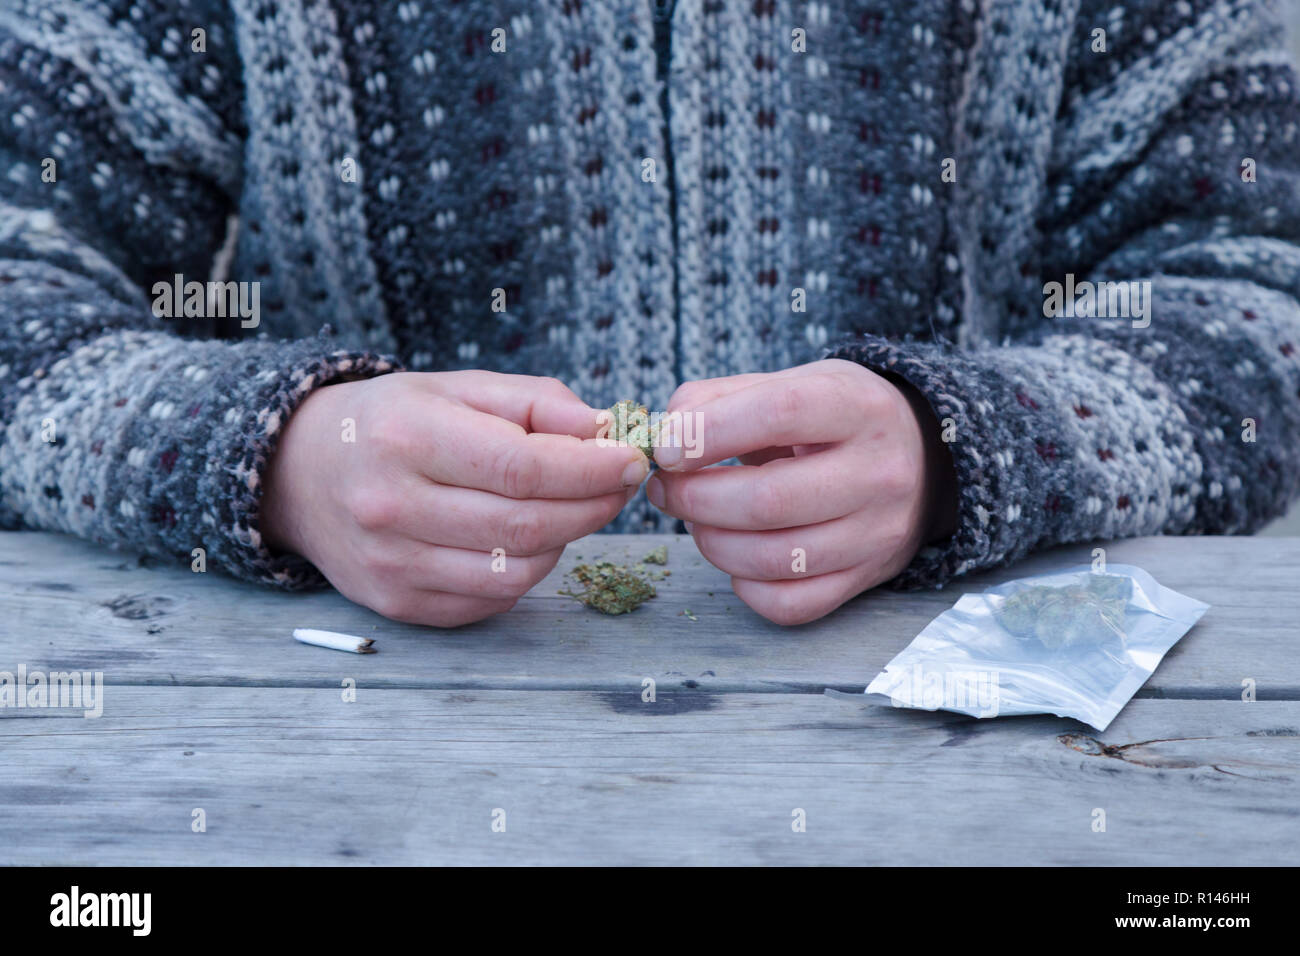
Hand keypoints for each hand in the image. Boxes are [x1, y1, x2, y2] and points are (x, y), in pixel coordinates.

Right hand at [261, 371, 648, 626]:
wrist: (300, 473)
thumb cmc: (392, 422)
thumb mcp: (456, 387)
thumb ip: (533, 401)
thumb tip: (601, 431)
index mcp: (407, 437)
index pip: (521, 467)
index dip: (590, 469)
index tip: (630, 460)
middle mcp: (391, 506)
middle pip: (526, 524)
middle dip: (593, 506)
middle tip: (618, 485)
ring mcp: (391, 564)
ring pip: (517, 572)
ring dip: (564, 540)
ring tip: (568, 507)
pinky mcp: (397, 603)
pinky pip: (491, 599)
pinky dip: (525, 571)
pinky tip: (523, 538)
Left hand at [646, 359, 956, 624]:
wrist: (922, 459)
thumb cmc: (836, 418)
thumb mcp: (792, 383)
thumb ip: (721, 398)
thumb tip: (666, 434)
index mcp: (857, 406)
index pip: (779, 412)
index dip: (709, 432)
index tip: (665, 447)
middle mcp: (878, 472)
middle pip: (769, 500)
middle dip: (695, 498)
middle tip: (666, 489)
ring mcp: (876, 532)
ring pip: (775, 559)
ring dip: (712, 542)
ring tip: (696, 520)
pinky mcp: (867, 578)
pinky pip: (792, 604)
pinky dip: (746, 587)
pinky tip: (737, 557)